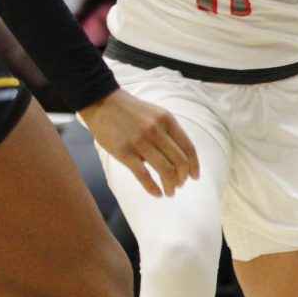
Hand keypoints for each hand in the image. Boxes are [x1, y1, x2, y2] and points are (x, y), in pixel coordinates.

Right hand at [80, 90, 199, 197]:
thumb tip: (183, 157)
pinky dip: (153, 188)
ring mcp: (140, 142)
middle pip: (179, 162)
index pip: (188, 148)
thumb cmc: (132, 111)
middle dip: (182, 177)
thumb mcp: (157, 114)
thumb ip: (170, 132)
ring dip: (171, 185)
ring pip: (165, 170)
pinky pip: (143, 175)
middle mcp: (157, 131)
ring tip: (170, 192)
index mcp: (168, 121)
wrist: (102, 102)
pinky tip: (157, 194)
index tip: (194, 176)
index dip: (194, 166)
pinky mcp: (124, 152)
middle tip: (180, 185)